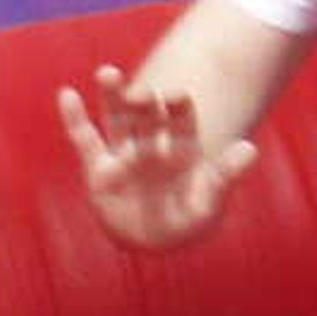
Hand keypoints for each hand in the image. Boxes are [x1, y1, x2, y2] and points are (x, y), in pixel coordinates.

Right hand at [57, 62, 256, 249]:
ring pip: (117, 118)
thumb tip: (249, 148)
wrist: (151, 242)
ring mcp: (124, 153)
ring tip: (108, 72)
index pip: (181, 119)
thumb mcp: (208, 203)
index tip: (177, 95)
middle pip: (147, 114)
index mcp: (181, 148)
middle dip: (144, 101)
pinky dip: (75, 117)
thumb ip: (225, 175)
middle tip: (141, 92)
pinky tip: (68, 94)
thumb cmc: (186, 222)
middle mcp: (152, 144)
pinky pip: (85, 139)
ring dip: (112, 96)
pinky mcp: (99, 168)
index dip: (179, 106)